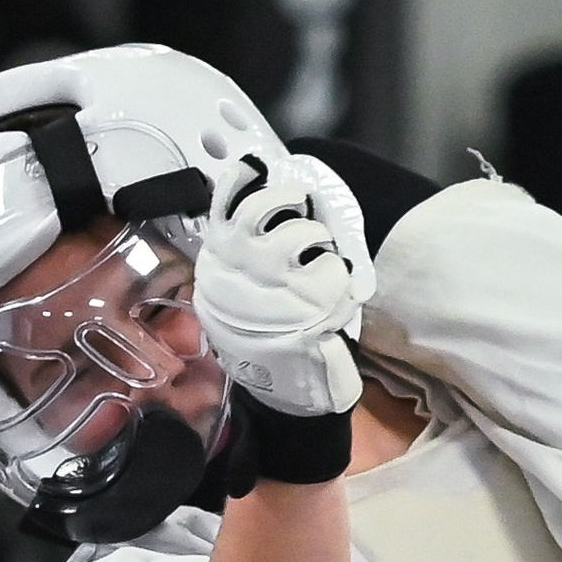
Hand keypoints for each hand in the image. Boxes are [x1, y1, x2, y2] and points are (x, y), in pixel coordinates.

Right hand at [193, 150, 372, 417]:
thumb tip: (262, 194)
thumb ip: (246, 247)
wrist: (285, 394)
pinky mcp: (308, 299)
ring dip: (322, 244)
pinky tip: (331, 300)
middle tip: (303, 219)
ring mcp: (272, 281)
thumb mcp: (243, 288)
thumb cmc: (269, 334)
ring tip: (317, 268)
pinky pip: (335, 267)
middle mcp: (238, 265)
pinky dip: (342, 280)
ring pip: (305, 231)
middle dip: (293, 202)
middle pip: (268, 202)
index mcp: (219, 259)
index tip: (259, 167)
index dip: (245, 176)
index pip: (226, 199)